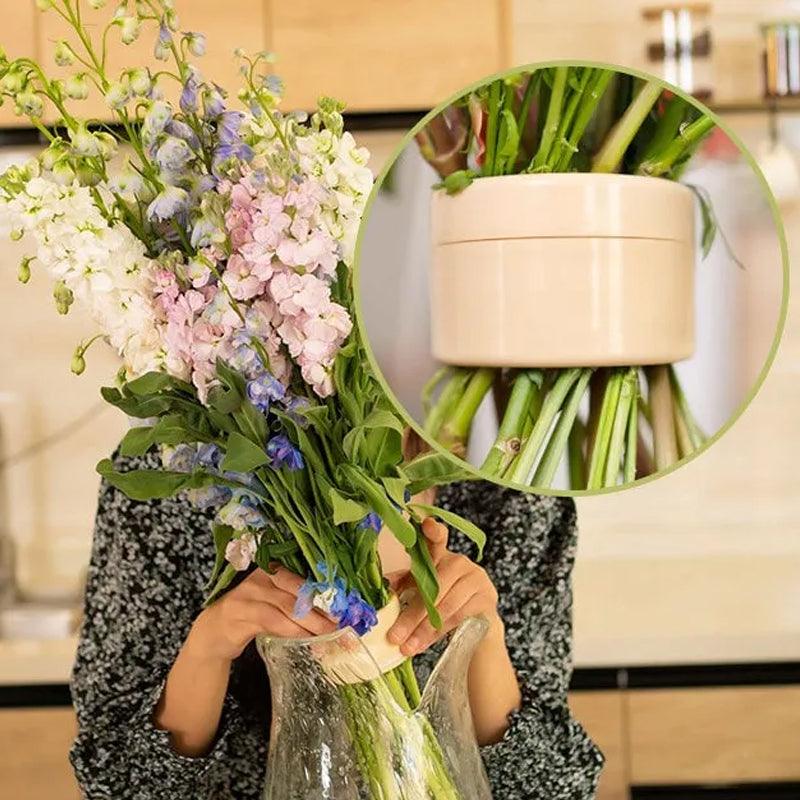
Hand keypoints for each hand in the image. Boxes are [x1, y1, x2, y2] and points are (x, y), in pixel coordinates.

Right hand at [186, 566, 336, 664]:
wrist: (214, 632)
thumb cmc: (251, 615)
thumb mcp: (273, 603)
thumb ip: (296, 603)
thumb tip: (332, 615)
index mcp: (272, 569)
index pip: (303, 580)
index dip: (324, 594)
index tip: (344, 609)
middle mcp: (261, 578)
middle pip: (297, 593)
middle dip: (320, 611)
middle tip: (339, 625)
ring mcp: (248, 595)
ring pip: (286, 608)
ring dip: (309, 624)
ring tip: (326, 636)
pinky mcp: (240, 615)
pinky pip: (271, 621)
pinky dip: (290, 631)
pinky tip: (304, 640)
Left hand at [387, 518, 499, 656]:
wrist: (478, 622)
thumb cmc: (444, 599)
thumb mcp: (423, 589)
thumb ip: (406, 584)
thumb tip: (384, 585)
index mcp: (442, 554)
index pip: (438, 538)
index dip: (433, 531)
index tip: (427, 525)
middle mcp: (460, 562)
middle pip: (434, 586)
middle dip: (411, 615)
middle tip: (394, 635)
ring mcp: (476, 579)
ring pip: (445, 606)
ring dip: (423, 630)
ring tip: (406, 646)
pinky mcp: (487, 598)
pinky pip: (458, 617)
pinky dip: (438, 634)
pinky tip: (423, 645)